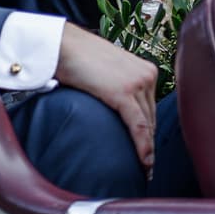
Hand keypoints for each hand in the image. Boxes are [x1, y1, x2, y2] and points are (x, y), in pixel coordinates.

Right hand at [54, 23, 158, 168]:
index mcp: (145, 70)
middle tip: (148, 166)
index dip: (150, 132)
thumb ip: (119, 87)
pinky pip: (138, 125)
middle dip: (149, 142)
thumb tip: (119, 111)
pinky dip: (143, 145)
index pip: (150, 108)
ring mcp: (138, 82)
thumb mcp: (107, 72)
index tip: (150, 151)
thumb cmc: (78, 58)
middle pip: (151, 117)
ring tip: (145, 169)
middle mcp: (147, 75)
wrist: (63, 45)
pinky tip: (144, 161)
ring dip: (147, 148)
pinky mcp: (124, 92)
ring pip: (147, 124)